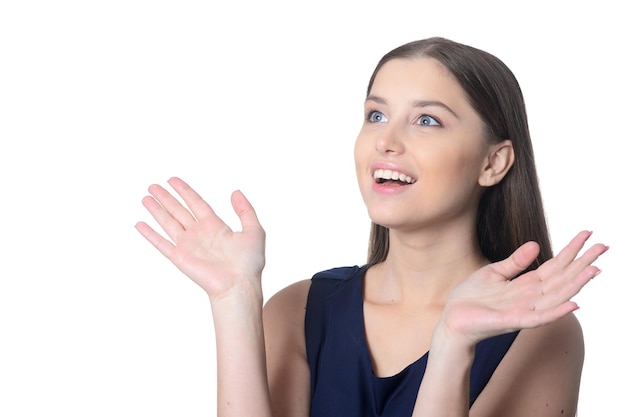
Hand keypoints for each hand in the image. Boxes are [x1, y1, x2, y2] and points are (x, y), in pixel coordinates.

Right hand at [135, 177, 265, 300]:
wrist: (239, 285)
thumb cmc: (249, 263)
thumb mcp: (254, 230)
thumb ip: (246, 210)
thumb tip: (235, 192)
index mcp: (215, 226)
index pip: (196, 203)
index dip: (184, 191)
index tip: (172, 180)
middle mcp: (199, 234)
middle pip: (179, 211)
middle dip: (166, 198)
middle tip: (152, 186)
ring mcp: (188, 245)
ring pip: (168, 223)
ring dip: (156, 210)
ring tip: (146, 198)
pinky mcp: (180, 258)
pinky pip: (162, 243)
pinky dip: (150, 234)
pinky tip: (140, 224)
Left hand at [440, 230, 607, 345]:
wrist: (452, 320)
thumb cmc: (471, 298)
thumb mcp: (493, 273)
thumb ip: (514, 262)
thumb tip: (536, 244)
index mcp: (525, 284)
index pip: (555, 265)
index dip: (571, 250)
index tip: (588, 234)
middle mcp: (530, 297)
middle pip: (562, 278)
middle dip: (583, 263)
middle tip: (604, 246)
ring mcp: (524, 310)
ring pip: (557, 296)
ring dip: (576, 284)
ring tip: (595, 269)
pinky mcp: (513, 321)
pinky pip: (540, 317)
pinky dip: (557, 310)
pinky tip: (574, 303)